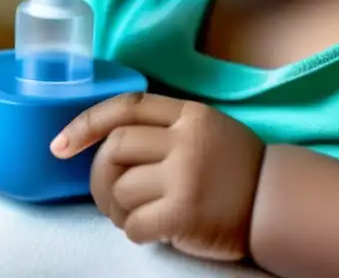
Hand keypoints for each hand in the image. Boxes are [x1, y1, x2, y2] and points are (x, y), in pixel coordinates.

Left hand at [51, 92, 265, 261]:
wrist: (279, 204)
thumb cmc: (236, 170)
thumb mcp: (207, 130)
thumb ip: (166, 129)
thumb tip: (108, 146)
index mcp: (189, 114)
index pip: (127, 106)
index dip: (86, 123)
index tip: (60, 144)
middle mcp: (186, 140)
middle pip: (115, 149)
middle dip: (99, 177)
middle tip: (107, 198)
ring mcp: (185, 176)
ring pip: (120, 188)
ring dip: (116, 209)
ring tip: (134, 216)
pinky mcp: (185, 213)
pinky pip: (135, 224)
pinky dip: (135, 231)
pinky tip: (151, 232)